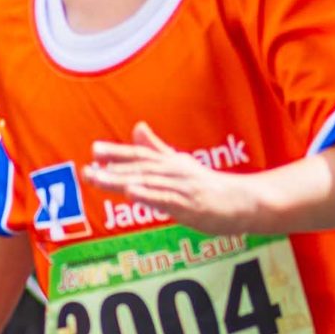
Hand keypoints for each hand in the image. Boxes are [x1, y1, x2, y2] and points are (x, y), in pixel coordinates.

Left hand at [86, 120, 251, 232]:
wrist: (248, 201)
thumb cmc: (211, 185)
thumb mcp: (181, 164)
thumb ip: (157, 148)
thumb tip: (137, 126)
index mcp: (170, 164)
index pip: (140, 156)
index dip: (117, 153)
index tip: (94, 150)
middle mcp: (175, 173)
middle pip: (140, 169)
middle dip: (111, 169)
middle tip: (86, 169)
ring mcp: (183, 189)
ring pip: (149, 183)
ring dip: (122, 180)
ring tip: (99, 178)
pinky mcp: (193, 206)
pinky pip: (168, 200)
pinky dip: (149, 196)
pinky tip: (132, 193)